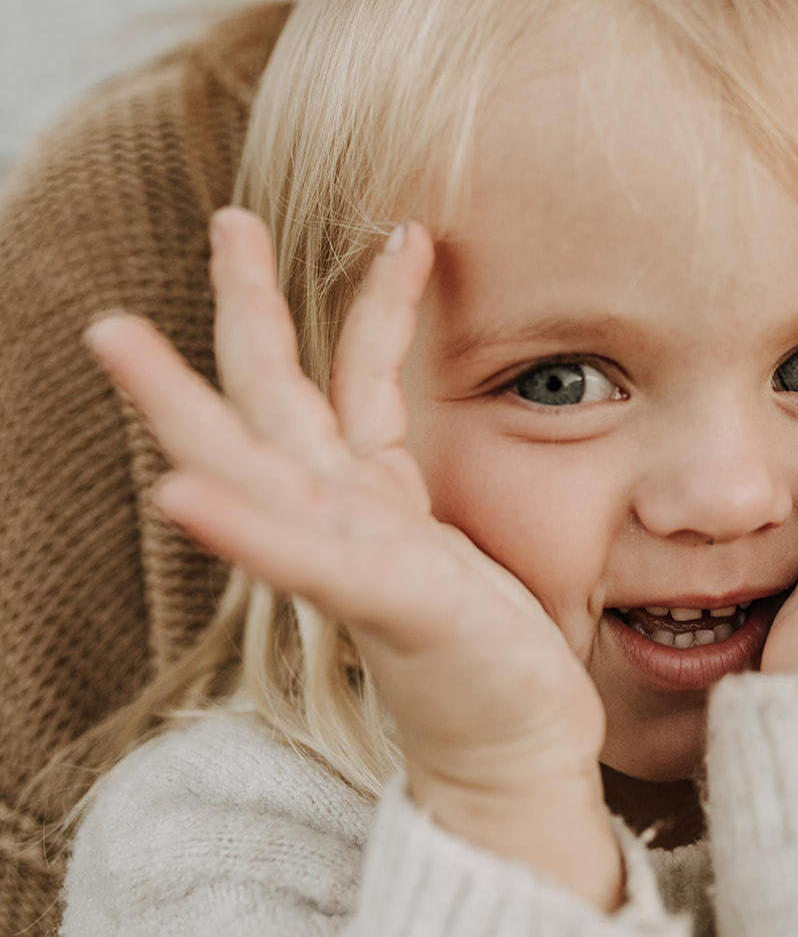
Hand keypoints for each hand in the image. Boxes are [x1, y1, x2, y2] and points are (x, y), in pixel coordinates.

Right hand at [85, 208, 619, 908]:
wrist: (512, 748)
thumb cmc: (486, 649)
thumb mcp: (451, 546)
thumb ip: (406, 491)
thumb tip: (391, 442)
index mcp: (368, 497)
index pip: (349, 383)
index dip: (370, 307)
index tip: (403, 236)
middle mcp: (348, 518)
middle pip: (274, 400)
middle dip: (243, 312)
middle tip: (226, 219)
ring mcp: (354, 558)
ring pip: (259, 462)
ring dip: (186, 400)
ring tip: (117, 333)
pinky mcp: (382, 604)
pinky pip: (305, 558)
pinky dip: (244, 526)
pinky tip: (178, 494)